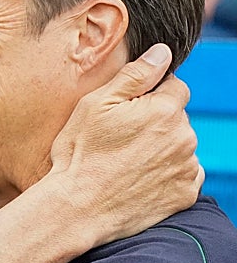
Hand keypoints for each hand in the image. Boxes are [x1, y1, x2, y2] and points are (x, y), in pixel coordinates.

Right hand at [47, 43, 201, 247]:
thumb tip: (163, 53)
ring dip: (163, 149)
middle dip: (157, 123)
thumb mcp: (95, 105)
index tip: (126, 113)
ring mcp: (186, 168)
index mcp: (165, 110)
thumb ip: (134, 75)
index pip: (175, 87)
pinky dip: (168, 175)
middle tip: (121, 141)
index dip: (149, 96)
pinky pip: (184, 175)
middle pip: (178, 118)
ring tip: (127, 163)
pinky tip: (139, 180)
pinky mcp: (184, 195)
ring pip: (181, 146)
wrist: (76, 209)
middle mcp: (184, 137)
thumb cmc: (79, 155)